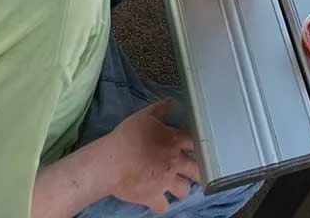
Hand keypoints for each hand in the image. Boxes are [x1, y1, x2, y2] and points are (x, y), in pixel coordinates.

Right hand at [104, 100, 199, 214]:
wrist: (110, 161)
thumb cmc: (127, 137)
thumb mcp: (144, 115)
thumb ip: (161, 109)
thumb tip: (172, 101)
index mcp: (175, 140)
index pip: (197, 143)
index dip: (197, 145)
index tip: (195, 148)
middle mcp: (175, 162)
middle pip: (198, 170)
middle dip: (198, 171)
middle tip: (192, 171)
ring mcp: (166, 182)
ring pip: (185, 190)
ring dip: (181, 188)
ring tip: (176, 185)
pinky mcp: (154, 197)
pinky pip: (164, 207)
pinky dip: (162, 204)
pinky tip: (159, 200)